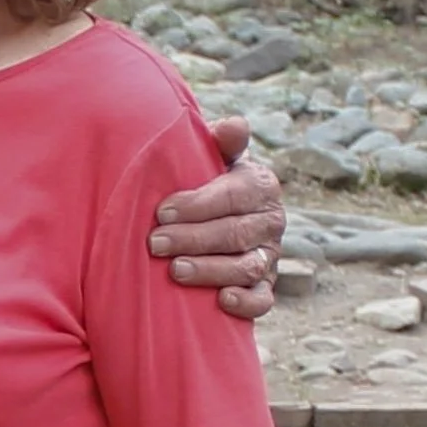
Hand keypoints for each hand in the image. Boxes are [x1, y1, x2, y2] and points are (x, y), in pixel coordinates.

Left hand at [149, 116, 283, 319]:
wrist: (212, 212)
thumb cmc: (203, 178)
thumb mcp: (211, 156)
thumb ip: (219, 141)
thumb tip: (236, 124)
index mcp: (260, 184)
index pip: (234, 195)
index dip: (198, 204)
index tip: (162, 211)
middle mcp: (271, 221)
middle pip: (236, 233)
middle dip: (193, 239)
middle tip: (155, 243)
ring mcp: (270, 255)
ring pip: (247, 267)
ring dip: (211, 270)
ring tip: (174, 270)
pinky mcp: (265, 285)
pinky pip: (264, 299)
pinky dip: (246, 302)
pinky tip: (222, 301)